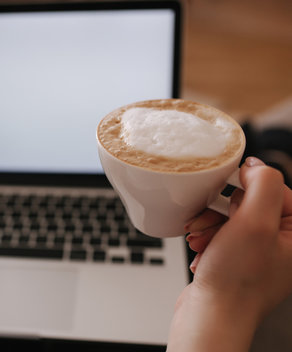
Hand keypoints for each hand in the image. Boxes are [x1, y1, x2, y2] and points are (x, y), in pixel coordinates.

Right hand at [168, 157, 291, 350]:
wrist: (212, 316)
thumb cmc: (235, 281)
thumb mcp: (254, 222)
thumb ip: (262, 184)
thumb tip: (255, 166)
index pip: (275, 189)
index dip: (245, 187)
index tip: (223, 192)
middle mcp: (284, 243)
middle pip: (251, 203)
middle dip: (222, 210)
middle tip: (207, 221)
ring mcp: (262, 253)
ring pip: (234, 218)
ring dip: (211, 224)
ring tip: (199, 238)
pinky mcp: (241, 261)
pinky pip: (224, 235)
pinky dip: (208, 238)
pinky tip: (201, 250)